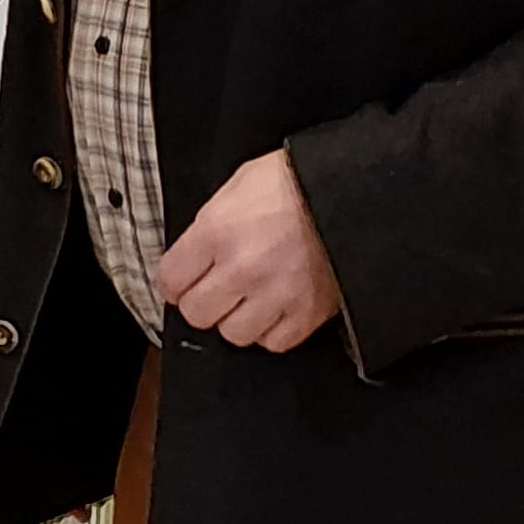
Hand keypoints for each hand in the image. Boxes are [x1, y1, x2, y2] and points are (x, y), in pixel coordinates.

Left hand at [153, 149, 341, 351]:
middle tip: (216, 289)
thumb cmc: (297, 181)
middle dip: (202, 301)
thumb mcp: (238, 186)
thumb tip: (193, 258)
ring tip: (249, 298)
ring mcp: (276, 293)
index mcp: (217, 231)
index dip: (175, 281)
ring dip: (237, 318)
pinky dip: (272, 329)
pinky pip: (274, 342)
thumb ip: (209, 226)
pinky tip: (276, 307)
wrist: (352, 190)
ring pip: (233, 333)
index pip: (171, 279)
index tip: (183, 281)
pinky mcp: (307, 312)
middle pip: (197, 313)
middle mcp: (242, 268)